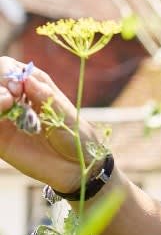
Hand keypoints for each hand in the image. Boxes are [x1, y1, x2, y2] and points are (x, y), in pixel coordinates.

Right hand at [0, 57, 99, 191]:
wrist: (78, 167)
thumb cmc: (76, 137)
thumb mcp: (65, 114)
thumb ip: (45, 96)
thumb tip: (26, 78)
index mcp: (30, 85)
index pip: (6, 67)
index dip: (6, 72)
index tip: (18, 87)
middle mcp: (13, 98)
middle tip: (10, 97)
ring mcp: (4, 118)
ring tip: (7, 104)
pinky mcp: (0, 139)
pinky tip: (2, 121)